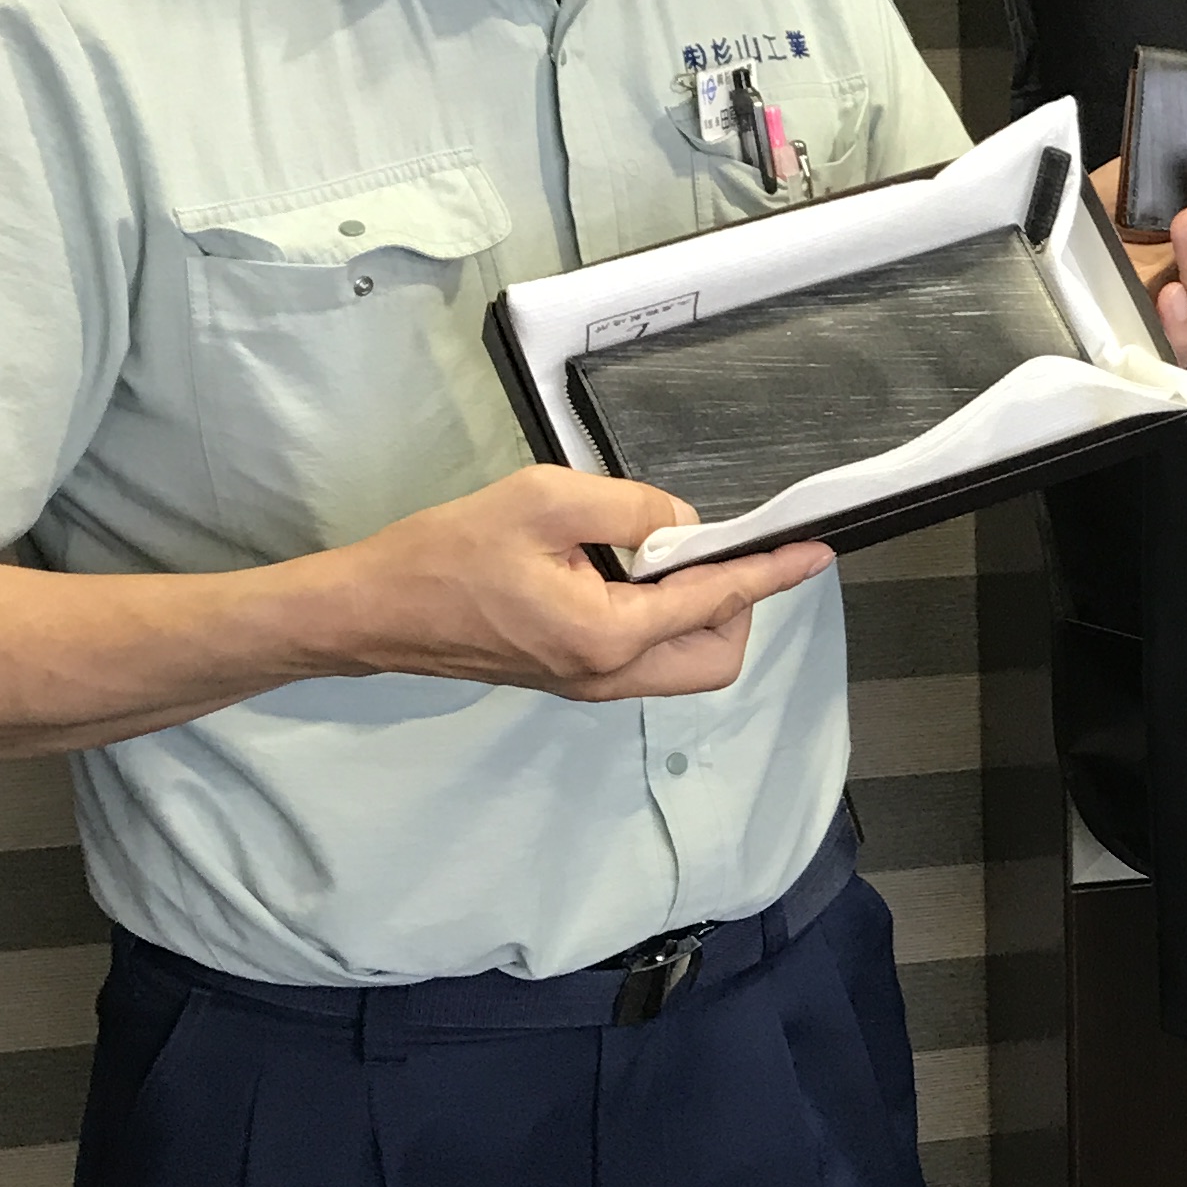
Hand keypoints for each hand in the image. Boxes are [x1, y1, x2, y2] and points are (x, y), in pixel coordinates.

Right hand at [317, 465, 832, 700]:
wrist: (372, 612)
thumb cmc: (447, 552)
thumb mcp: (543, 501)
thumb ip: (630, 508)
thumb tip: (681, 523)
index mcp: (609, 636)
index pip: (715, 603)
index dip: (768, 574)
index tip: (814, 553)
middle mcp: (608, 676)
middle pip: (715, 658)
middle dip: (736, 605)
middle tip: (713, 548)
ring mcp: (588, 685)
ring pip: (682, 664)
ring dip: (699, 614)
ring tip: (670, 554)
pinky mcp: (568, 677)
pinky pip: (645, 659)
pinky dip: (662, 620)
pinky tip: (633, 572)